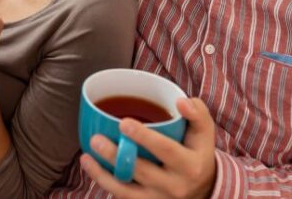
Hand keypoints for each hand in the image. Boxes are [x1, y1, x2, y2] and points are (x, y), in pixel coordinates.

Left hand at [80, 98, 216, 198]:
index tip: (123, 123)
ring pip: (127, 191)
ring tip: (86, 157)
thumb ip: (197, 112)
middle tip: (96, 139)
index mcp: (190, 165)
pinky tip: (92, 168)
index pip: (166, 150)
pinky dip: (106, 184)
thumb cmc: (197, 151)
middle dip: (117, 156)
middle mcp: (175, 186)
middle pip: (142, 171)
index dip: (145, 137)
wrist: (204, 188)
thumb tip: (181, 102)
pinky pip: (123, 198)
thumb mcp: (204, 132)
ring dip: (104, 175)